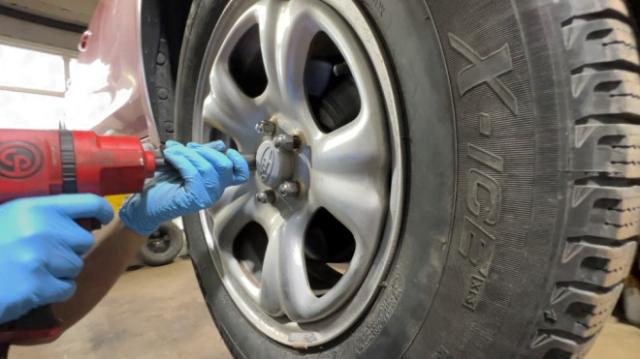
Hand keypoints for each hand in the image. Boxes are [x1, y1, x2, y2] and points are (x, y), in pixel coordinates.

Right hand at [0, 195, 113, 323]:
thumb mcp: (11, 217)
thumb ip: (44, 215)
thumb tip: (85, 219)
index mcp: (35, 208)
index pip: (88, 202)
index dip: (102, 211)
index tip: (104, 218)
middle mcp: (41, 229)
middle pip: (84, 241)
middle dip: (69, 250)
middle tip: (42, 255)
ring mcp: (40, 258)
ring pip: (76, 266)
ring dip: (59, 272)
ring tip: (31, 271)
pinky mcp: (38, 285)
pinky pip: (67, 288)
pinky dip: (54, 292)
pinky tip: (31, 287)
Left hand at [119, 141, 249, 235]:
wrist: (146, 204)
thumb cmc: (164, 185)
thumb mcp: (188, 164)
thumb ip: (203, 155)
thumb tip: (219, 145)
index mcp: (217, 183)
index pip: (240, 175)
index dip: (237, 160)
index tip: (225, 149)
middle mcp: (215, 192)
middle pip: (225, 166)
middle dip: (205, 150)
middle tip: (188, 147)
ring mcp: (205, 197)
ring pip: (207, 168)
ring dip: (188, 154)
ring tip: (173, 150)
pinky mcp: (193, 199)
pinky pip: (193, 174)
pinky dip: (181, 160)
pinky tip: (170, 156)